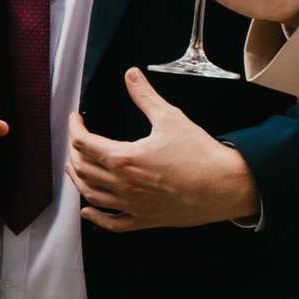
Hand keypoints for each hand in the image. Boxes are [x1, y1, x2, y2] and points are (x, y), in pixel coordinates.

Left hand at [68, 68, 259, 230]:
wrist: (223, 186)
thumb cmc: (199, 155)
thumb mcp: (170, 118)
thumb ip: (145, 96)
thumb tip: (131, 75)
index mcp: (124, 159)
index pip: (85, 143)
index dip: (75, 128)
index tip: (76, 120)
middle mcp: (123, 185)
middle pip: (83, 169)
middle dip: (74, 151)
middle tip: (77, 140)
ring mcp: (132, 205)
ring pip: (92, 195)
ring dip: (79, 180)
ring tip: (74, 168)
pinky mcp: (144, 220)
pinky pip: (112, 223)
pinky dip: (96, 217)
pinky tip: (89, 211)